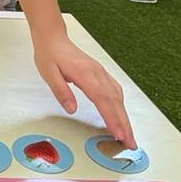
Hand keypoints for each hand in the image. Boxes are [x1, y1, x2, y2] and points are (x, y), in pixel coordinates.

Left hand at [33, 30, 135, 148]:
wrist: (53, 38)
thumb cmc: (50, 55)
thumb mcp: (49, 74)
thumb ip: (61, 91)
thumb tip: (72, 109)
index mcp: (85, 75)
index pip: (103, 100)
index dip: (112, 119)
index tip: (119, 134)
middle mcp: (97, 74)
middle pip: (115, 102)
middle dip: (125, 124)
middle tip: (131, 143)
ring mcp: (101, 73)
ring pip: (118, 97)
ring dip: (125, 117)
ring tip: (128, 135)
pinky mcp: (100, 74)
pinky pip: (115, 91)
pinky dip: (121, 106)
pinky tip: (122, 115)